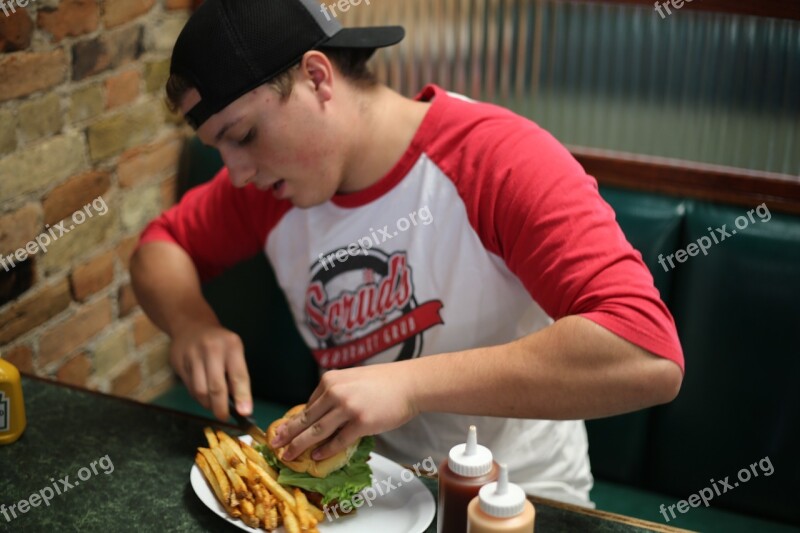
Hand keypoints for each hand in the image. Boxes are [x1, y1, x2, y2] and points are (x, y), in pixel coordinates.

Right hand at [170, 320, 251, 420]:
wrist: (191, 325)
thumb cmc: (219, 343)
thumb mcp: (234, 351)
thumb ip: (236, 375)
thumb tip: (240, 405)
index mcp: (232, 345)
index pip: (238, 375)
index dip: (242, 396)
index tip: (245, 413)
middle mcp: (212, 349)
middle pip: (216, 386)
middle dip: (221, 407)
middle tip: (224, 417)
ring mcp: (193, 355)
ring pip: (200, 390)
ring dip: (208, 404)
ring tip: (214, 406)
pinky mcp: (179, 362)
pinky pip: (189, 387)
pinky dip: (198, 396)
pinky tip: (203, 395)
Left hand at [270, 363, 419, 460]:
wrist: (409, 383)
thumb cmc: (384, 382)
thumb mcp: (352, 379)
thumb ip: (335, 394)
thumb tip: (321, 415)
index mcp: (330, 380)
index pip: (308, 405)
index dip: (295, 421)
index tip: (285, 431)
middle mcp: (335, 392)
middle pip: (306, 418)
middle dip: (287, 434)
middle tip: (274, 445)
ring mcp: (347, 408)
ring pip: (317, 431)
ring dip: (300, 446)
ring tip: (288, 456)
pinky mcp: (360, 422)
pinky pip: (338, 440)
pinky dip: (326, 450)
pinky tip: (317, 457)